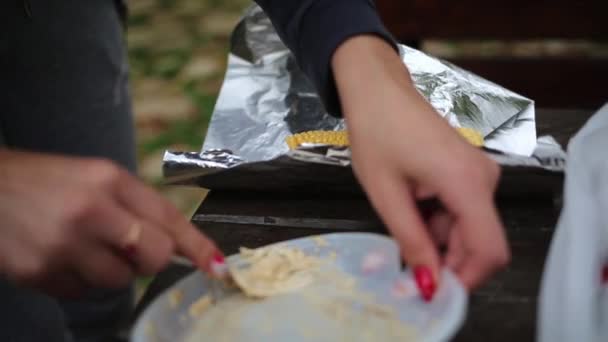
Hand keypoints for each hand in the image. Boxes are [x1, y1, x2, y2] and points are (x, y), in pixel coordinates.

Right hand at [0, 149, 221, 296]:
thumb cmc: (47, 181)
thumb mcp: (96, 178)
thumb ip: (136, 206)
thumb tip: (173, 245)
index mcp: (109, 180)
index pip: (167, 217)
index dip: (197, 246)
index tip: (218, 267)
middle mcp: (91, 211)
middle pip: (154, 257)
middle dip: (150, 259)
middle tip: (129, 248)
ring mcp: (64, 245)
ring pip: (119, 281)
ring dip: (110, 270)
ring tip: (84, 246)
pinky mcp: (39, 273)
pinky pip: (82, 293)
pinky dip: (79, 280)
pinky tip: (61, 256)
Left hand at [332, 36, 509, 291]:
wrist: (378, 90)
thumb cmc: (377, 132)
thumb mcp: (387, 194)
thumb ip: (412, 241)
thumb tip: (428, 284)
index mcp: (467, 182)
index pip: (489, 250)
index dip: (464, 278)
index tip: (432, 289)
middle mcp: (484, 179)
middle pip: (479, 242)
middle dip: (445, 261)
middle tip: (406, 266)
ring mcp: (479, 173)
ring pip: (468, 229)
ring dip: (437, 240)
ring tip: (401, 223)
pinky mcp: (469, 171)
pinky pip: (462, 211)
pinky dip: (438, 222)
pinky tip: (411, 209)